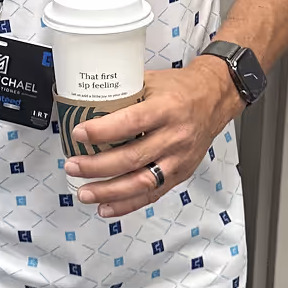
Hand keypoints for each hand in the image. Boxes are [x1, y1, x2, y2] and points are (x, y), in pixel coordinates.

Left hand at [65, 59, 242, 218]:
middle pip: (132, 158)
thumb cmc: (180, 89)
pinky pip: (152, 194)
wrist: (214, 101)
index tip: (78, 134)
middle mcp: (175, 136)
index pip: (132, 122)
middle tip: (73, 166)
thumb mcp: (152, 80)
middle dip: (98, 166)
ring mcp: (179, 159)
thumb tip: (85, 97)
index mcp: (167, 109)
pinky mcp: (180, 174)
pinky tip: (106, 207)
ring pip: (142, 182)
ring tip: (85, 192)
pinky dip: (128, 204)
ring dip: (109, 191)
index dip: (103, 131)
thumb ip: (123, 91)